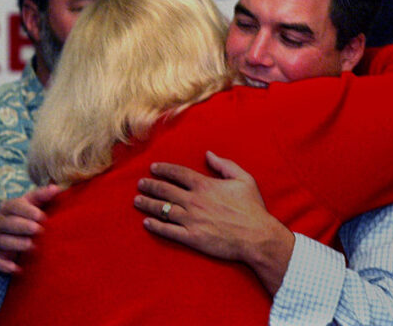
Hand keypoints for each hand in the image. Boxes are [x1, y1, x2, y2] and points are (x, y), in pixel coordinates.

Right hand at [0, 185, 61, 285]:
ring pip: (2, 242)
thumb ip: (41, 196)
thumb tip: (57, 188)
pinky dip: (5, 265)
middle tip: (38, 230)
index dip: (28, 211)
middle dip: (23, 226)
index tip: (42, 217)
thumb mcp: (29, 205)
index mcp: (7, 207)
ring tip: (32, 246)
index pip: (14, 206)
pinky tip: (17, 268)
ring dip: (17, 244)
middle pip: (7, 224)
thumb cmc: (20, 217)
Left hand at [134, 151, 293, 294]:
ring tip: (137, 201)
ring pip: (163, 209)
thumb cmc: (252, 207)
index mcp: (205, 185)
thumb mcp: (243, 179)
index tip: (153, 168)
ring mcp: (191, 220)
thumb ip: (224, 164)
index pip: (178, 173)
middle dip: (150, 186)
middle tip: (140, 184)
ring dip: (148, 204)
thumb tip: (208, 154)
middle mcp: (194, 201)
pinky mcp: (191, 238)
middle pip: (165, 190)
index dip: (164, 169)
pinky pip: (168, 231)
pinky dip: (156, 226)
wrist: (256, 236)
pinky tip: (146, 222)